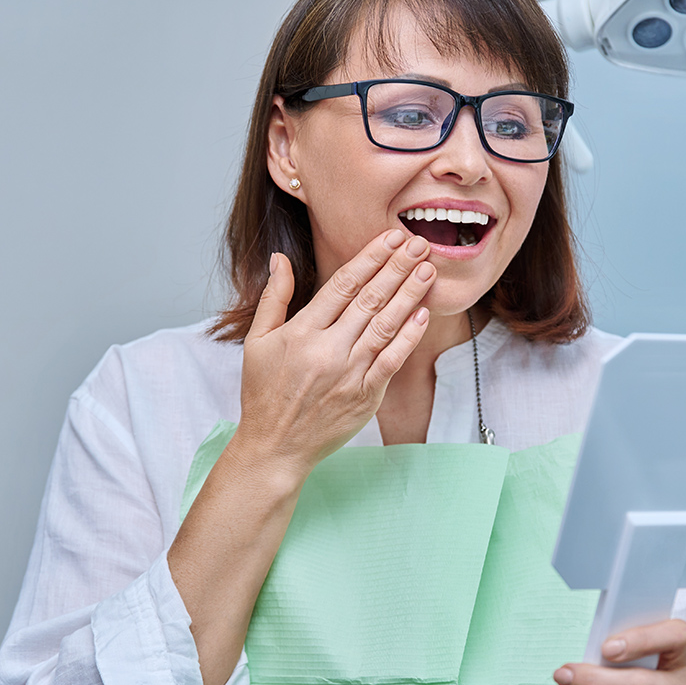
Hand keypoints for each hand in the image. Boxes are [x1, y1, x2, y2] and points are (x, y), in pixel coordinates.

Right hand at [231, 230, 435, 478]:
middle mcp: (327, 350)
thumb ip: (273, 298)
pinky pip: (392, 361)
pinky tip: (423, 313)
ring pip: (385, 326)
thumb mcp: (257, 342)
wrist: (275, 447)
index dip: (370, 258)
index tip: (391, 237)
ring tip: (428, 269)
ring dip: (409, 294)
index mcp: (300, 332)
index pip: (342, 285)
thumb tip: (281, 259)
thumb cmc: (264, 393)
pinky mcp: (365, 396)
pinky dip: (409, 337)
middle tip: (420, 243)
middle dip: (397, 268)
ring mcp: (348, 374)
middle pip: (369, 300)